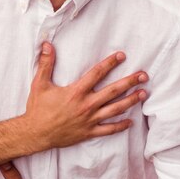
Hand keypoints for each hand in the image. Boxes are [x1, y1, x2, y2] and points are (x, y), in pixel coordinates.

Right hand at [22, 42, 147, 149]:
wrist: (36, 134)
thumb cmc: (38, 109)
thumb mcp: (39, 84)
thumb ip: (46, 63)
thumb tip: (47, 45)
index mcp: (76, 92)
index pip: (97, 73)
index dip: (110, 63)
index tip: (122, 56)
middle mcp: (86, 105)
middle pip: (113, 91)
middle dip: (129, 82)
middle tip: (143, 75)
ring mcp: (89, 120)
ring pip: (115, 109)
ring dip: (131, 101)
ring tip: (143, 94)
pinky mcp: (89, 132)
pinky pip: (108, 129)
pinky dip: (120, 126)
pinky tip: (130, 121)